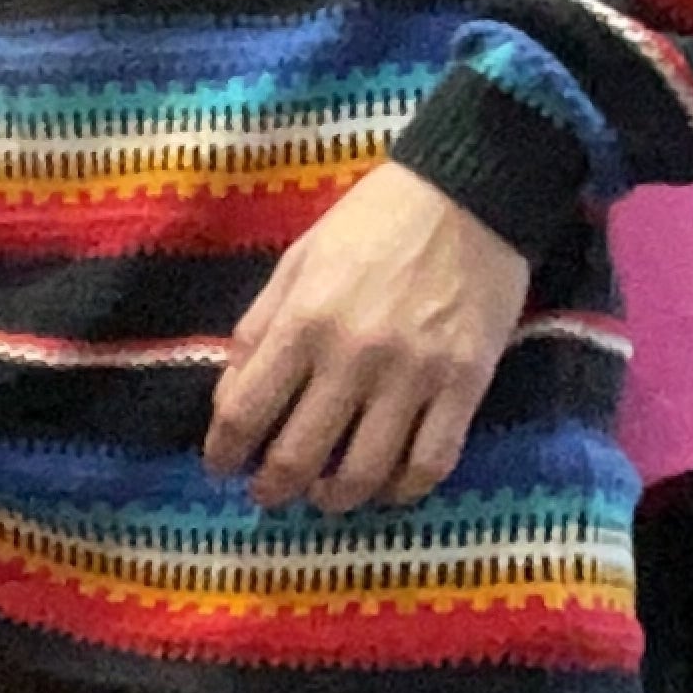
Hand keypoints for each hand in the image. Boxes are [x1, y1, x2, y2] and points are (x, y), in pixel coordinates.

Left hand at [204, 164, 532, 515]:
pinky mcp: (465, 386)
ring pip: (363, 473)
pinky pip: (430, 464)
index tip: (222, 466)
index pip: (245, 412)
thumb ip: (259, 327)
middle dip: (272, 489)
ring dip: (333, 499)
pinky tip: (387, 487)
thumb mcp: (298, 260)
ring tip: (325, 496)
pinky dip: (402, 490)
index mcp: (304, 321)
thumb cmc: (374, 222)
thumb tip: (230, 396)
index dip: (224, 453)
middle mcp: (353, 358)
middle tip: (269, 494)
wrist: (470, 193)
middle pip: (298, 456)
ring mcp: (413, 377)